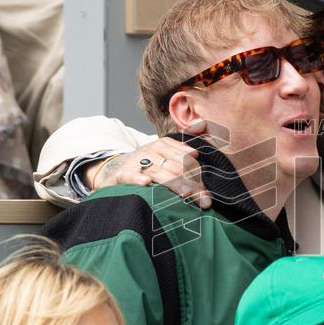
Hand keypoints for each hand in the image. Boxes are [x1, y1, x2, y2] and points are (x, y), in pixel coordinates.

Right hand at [83, 121, 211, 207]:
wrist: (116, 168)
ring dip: (174, 183)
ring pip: (159, 172)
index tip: (208, 193)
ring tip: (186, 193)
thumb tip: (202, 123)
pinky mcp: (123, 174)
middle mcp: (151, 151)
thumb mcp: (165, 151)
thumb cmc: (147, 162)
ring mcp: (137, 162)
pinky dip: (138, 178)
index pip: (186, 159)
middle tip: (204, 201)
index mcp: (164, 145)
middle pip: (177, 168)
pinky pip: (131, 175)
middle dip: (192, 185)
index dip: (199, 175)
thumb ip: (184, 144)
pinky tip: (146, 183)